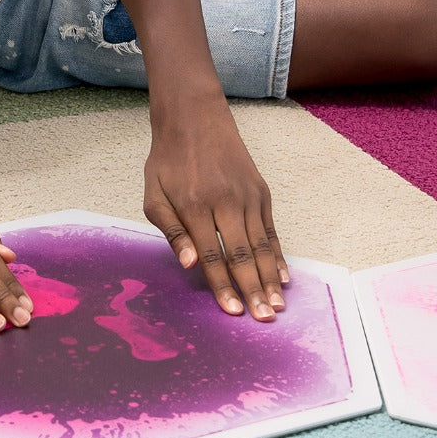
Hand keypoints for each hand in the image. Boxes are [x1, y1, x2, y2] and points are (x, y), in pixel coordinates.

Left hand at [143, 101, 287, 320]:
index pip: (213, 256)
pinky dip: (278, 254)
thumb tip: (190, 265)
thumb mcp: (153, 193)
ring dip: (270, 278)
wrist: (194, 117)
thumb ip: (171, 230)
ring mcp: (247, 195)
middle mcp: (226, 202)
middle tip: (264, 320)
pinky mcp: (261, 191)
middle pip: (243, 254)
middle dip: (253, 290)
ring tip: (277, 306)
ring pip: (262, 244)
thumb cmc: (168, 160)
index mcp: (195, 205)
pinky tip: (282, 276)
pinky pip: (271, 229)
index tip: (233, 313)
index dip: (223, 287)